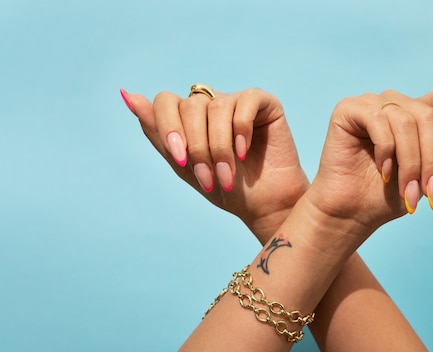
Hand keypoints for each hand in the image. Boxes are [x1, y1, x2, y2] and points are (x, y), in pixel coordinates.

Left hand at [120, 88, 308, 242]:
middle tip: (208, 176)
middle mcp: (212, 104)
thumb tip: (126, 94)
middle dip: (197, 146)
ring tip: (227, 174)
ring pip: (216, 107)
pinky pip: (245, 102)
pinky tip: (243, 150)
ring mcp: (238, 101)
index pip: (166, 101)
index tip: (181, 160)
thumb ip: (157, 132)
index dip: (169, 128)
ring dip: (219, 147)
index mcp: (189, 117)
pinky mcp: (264, 104)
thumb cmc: (225, 188)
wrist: (262, 205)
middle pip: (190, 106)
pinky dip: (241, 128)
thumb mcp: (184, 166)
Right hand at [306, 76, 432, 237]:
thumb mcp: (431, 166)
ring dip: (410, 163)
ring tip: (406, 190)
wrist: (354, 213)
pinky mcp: (349, 109)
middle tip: (427, 192)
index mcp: (416, 113)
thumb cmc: (388, 194)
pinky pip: (379, 120)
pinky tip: (383, 170)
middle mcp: (395, 102)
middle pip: (429, 116)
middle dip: (432, 160)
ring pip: (406, 122)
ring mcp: (371, 103)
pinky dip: (386, 150)